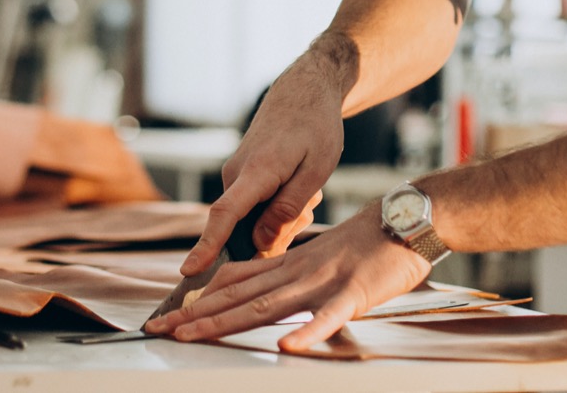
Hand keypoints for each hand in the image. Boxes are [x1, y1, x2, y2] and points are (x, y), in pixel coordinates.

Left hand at [146, 200, 430, 350]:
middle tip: (161, 330)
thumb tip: (245, 287)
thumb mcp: (313, 256)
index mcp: (287, 265)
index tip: (168, 317)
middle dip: (197, 315)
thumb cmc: (365, 244)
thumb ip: (280, 273)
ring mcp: (322, 282)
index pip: (233, 282)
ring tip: (194, 335)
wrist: (404, 219)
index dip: (199, 300)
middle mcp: (296, 272)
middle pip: (238, 296)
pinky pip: (328, 317)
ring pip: (267, 305)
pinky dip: (307, 332)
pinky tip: (286, 346)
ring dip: (227, 321)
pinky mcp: (353, 294)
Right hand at [180, 59, 345, 275]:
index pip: (224, 215)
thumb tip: (261, 245)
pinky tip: (298, 187)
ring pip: (254, 219)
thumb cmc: (315, 127)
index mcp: (256, 172)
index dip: (207, 246)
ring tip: (307, 191)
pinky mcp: (241, 176)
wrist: (303, 91)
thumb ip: (288, 209)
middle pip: (246, 229)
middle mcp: (236, 174)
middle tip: (309, 206)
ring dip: (283, 217)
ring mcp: (236, 174)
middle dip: (278, 232)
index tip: (189, 271)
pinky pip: (255, 207)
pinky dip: (278, 206)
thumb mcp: (316, 170)